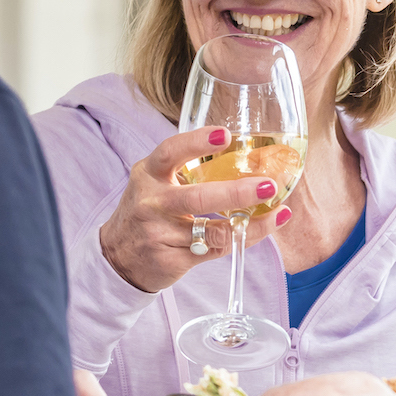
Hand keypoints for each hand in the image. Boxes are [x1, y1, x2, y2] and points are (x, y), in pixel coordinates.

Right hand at [98, 125, 295, 292]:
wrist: (118, 258)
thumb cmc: (148, 212)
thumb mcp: (155, 183)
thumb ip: (186, 170)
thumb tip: (246, 156)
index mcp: (148, 175)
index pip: (170, 152)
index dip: (197, 142)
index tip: (225, 135)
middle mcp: (152, 203)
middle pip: (197, 197)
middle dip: (236, 192)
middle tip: (268, 185)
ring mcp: (160, 234)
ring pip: (213, 230)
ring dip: (250, 222)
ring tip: (277, 211)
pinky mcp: (172, 260)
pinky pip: (216, 250)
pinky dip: (243, 239)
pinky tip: (261, 229)